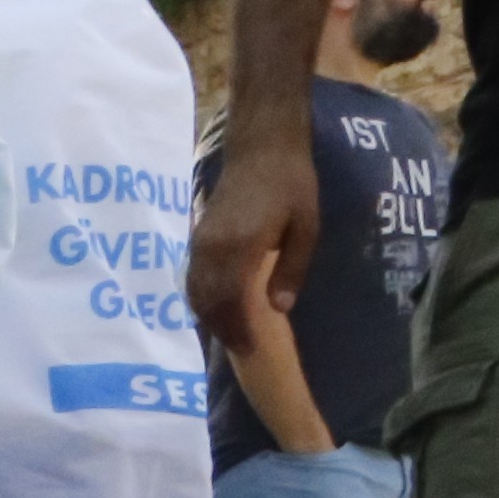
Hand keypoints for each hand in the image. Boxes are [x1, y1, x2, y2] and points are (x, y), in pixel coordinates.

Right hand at [191, 135, 316, 359]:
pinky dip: (201, 300)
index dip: (239, 330)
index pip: (230, 302)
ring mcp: (200, 245)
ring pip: (195, 293)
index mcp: (240, 248)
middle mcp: (212, 250)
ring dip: (209, 318)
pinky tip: (217, 308)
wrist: (261, 147)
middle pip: (208, 303)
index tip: (251, 350)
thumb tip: (279, 308)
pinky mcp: (196, 239)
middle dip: (223, 330)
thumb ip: (291, 268)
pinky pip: (192, 279)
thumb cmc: (291, 183)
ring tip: (229, 334)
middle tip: (241, 350)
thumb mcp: (306, 226)